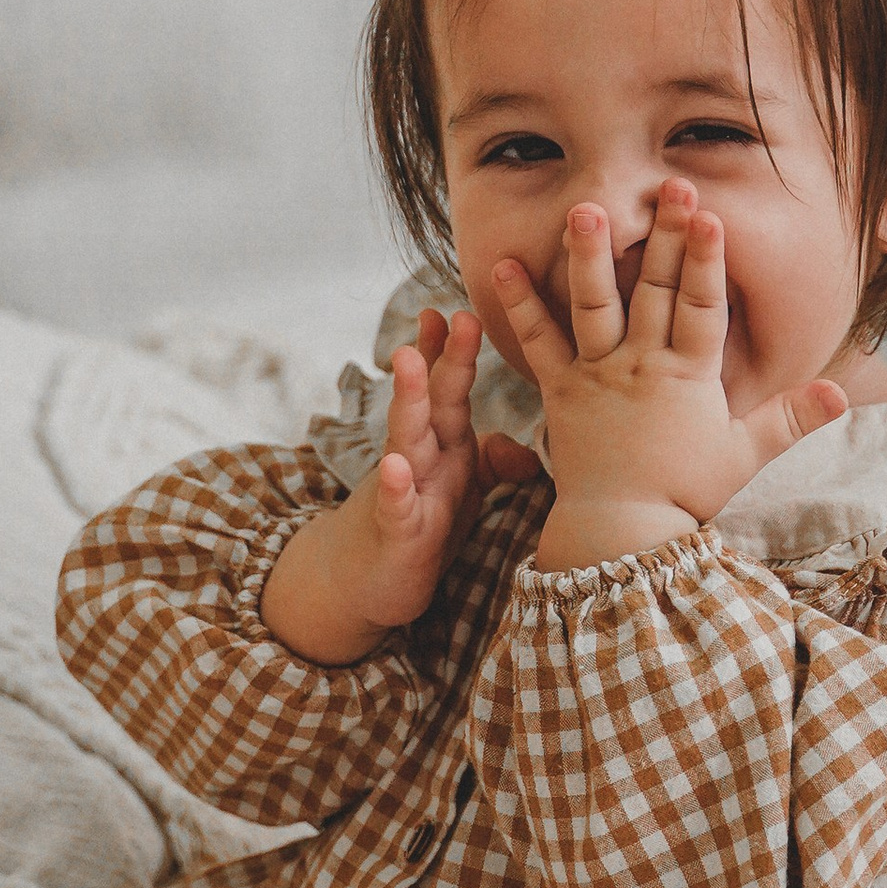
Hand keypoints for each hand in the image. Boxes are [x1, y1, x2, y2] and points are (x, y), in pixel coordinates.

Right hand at [261, 308, 541, 663]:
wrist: (364, 582)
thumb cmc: (420, 529)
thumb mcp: (461, 494)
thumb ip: (489, 463)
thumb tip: (522, 446)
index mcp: (445, 445)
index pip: (448, 388)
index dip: (453, 350)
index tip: (461, 306)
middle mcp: (423, 458)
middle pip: (433, 401)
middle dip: (440, 358)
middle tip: (452, 314)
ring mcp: (406, 491)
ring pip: (407, 439)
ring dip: (408, 399)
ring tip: (406, 360)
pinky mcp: (397, 533)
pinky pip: (397, 507)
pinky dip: (396, 487)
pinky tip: (396, 468)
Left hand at [494, 183, 847, 571]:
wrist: (621, 532)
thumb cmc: (686, 495)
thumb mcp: (745, 455)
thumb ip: (791, 418)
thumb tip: (842, 394)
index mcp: (688, 376)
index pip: (701, 306)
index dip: (705, 260)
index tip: (708, 216)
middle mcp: (641, 366)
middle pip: (653, 290)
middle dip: (663, 235)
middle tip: (668, 183)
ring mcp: (598, 374)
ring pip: (593, 305)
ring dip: (589, 256)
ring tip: (582, 210)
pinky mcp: (560, 391)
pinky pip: (537, 343)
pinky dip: (519, 305)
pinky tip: (502, 265)